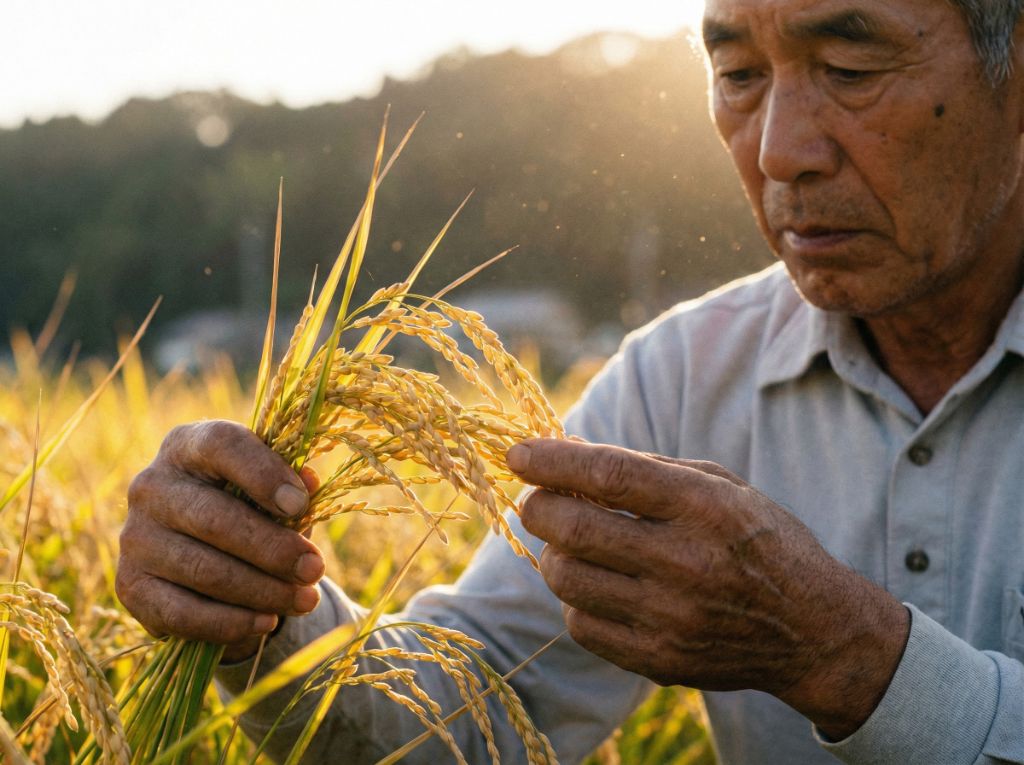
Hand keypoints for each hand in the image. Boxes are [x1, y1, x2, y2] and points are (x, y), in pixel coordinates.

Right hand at [116, 420, 325, 661]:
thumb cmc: (250, 508)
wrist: (206, 555)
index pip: (221, 445)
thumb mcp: (274, 490)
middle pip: (215, 518)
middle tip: (315, 570)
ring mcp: (135, 538)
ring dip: (262, 591)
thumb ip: (291, 485)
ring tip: (304, 599)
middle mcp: (151, 486)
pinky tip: (267, 622)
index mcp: (188, 446)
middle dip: (274, 550)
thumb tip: (309, 481)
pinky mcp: (131, 586)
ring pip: (204, 570)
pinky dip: (230, 622)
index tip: (301, 506)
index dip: (263, 474)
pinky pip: (182, 612)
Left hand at [508, 438, 909, 739]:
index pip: (610, 477)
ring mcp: (671, 619)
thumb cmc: (761, 542)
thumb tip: (569, 455)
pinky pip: (581, 625)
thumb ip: (648, 469)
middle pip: (574, 529)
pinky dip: (575, 598)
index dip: (553, 461)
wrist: (814, 631)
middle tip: (537, 498)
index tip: (518, 453)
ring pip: (567, 579)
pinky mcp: (660, 662)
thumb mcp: (722, 486)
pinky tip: (598, 582)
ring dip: (553, 552)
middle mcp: (687, 564)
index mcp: (705, 508)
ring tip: (573, 541)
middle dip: (538, 506)